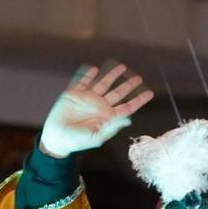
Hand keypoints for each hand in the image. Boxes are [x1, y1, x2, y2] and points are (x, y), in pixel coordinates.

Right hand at [39, 62, 153, 157]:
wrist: (57, 138)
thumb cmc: (77, 141)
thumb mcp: (95, 137)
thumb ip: (111, 128)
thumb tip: (128, 119)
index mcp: (107, 117)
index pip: (126, 107)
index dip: (138, 100)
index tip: (150, 93)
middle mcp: (100, 106)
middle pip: (118, 93)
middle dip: (128, 85)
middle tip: (139, 77)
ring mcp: (87, 98)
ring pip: (103, 83)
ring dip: (112, 75)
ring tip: (121, 66)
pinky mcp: (73, 94)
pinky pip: (82, 81)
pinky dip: (87, 74)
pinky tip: (93, 69)